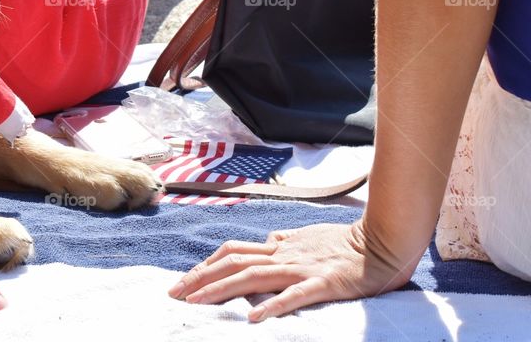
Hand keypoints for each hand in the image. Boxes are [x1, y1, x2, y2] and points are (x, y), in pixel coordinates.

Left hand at [168, 221, 417, 321]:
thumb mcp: (308, 237)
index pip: (233, 252)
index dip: (206, 264)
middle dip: (200, 278)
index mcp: (280, 245)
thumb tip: (268, 238)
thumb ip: (285, 240)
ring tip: (196, 304)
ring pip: (252, 276)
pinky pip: (294, 295)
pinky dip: (271, 306)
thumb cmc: (346, 242)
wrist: (383, 241)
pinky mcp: (323, 283)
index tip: (183, 281)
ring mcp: (301, 267)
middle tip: (174, 295)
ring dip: (221, 290)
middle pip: (232, 263)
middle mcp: (284, 254)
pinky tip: (252, 319)